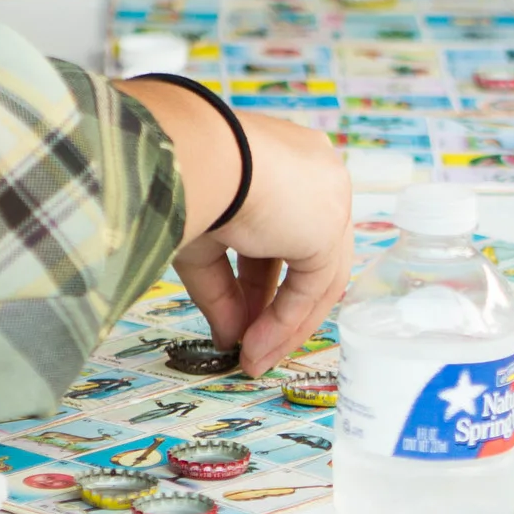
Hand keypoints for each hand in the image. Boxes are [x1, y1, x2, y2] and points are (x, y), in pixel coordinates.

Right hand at [171, 115, 353, 376]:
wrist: (192, 154)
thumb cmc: (183, 177)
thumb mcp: (200, 236)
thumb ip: (220, 287)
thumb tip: (229, 336)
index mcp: (289, 159)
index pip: (286, 229)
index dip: (261, 277)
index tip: (241, 311)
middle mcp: (319, 176)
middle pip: (308, 256)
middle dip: (276, 306)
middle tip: (250, 342)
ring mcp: (331, 201)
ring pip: (315, 278)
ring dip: (281, 324)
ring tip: (251, 358)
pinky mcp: (329, 230)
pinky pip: (310, 289)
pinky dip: (283, 323)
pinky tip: (254, 348)